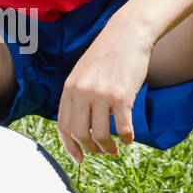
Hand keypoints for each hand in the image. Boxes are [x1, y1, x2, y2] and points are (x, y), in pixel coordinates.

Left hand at [56, 27, 152, 165]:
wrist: (128, 34)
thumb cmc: (107, 55)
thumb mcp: (83, 73)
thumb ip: (77, 96)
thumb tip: (78, 126)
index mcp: (69, 88)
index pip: (63, 126)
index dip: (70, 146)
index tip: (79, 158)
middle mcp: (82, 93)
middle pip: (80, 134)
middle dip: (90, 149)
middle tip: (101, 152)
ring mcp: (101, 95)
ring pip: (101, 135)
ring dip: (108, 148)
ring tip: (115, 148)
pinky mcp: (122, 96)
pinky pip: (123, 127)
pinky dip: (127, 138)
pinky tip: (129, 138)